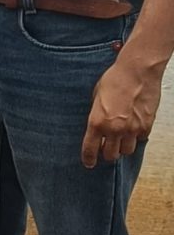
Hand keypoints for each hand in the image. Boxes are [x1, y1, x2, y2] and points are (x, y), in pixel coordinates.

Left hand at [83, 49, 163, 167]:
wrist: (137, 71)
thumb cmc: (115, 79)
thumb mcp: (96, 97)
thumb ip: (97, 115)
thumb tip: (98, 125)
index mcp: (97, 122)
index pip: (90, 149)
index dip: (89, 159)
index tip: (89, 163)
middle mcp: (114, 129)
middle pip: (111, 155)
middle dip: (107, 153)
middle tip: (107, 147)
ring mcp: (132, 129)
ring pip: (127, 151)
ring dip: (122, 146)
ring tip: (121, 138)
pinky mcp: (146, 125)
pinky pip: (140, 139)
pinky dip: (136, 137)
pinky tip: (134, 127)